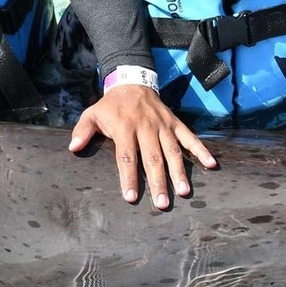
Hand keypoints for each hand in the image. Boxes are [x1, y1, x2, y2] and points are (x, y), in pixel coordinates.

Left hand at [68, 85, 216, 208]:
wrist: (133, 82)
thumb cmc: (111, 105)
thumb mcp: (93, 113)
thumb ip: (83, 130)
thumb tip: (73, 147)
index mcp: (125, 128)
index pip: (127, 157)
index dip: (129, 177)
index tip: (131, 197)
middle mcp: (146, 128)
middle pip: (152, 158)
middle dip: (158, 182)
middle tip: (163, 204)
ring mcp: (163, 126)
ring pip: (173, 151)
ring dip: (179, 172)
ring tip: (185, 191)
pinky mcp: (175, 123)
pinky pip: (190, 137)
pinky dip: (201, 150)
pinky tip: (211, 164)